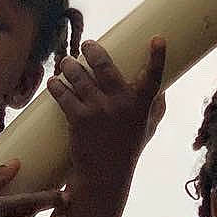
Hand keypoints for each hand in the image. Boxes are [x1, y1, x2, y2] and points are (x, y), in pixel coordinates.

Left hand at [47, 36, 166, 184]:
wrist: (104, 177)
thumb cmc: (127, 150)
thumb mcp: (147, 129)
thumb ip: (155, 108)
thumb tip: (163, 89)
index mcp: (141, 106)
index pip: (154, 77)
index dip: (158, 57)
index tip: (158, 39)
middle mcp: (121, 104)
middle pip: (105, 66)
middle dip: (92, 50)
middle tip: (86, 46)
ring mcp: (98, 110)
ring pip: (80, 76)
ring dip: (70, 66)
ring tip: (66, 63)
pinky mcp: (78, 119)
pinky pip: (64, 94)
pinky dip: (57, 85)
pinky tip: (54, 82)